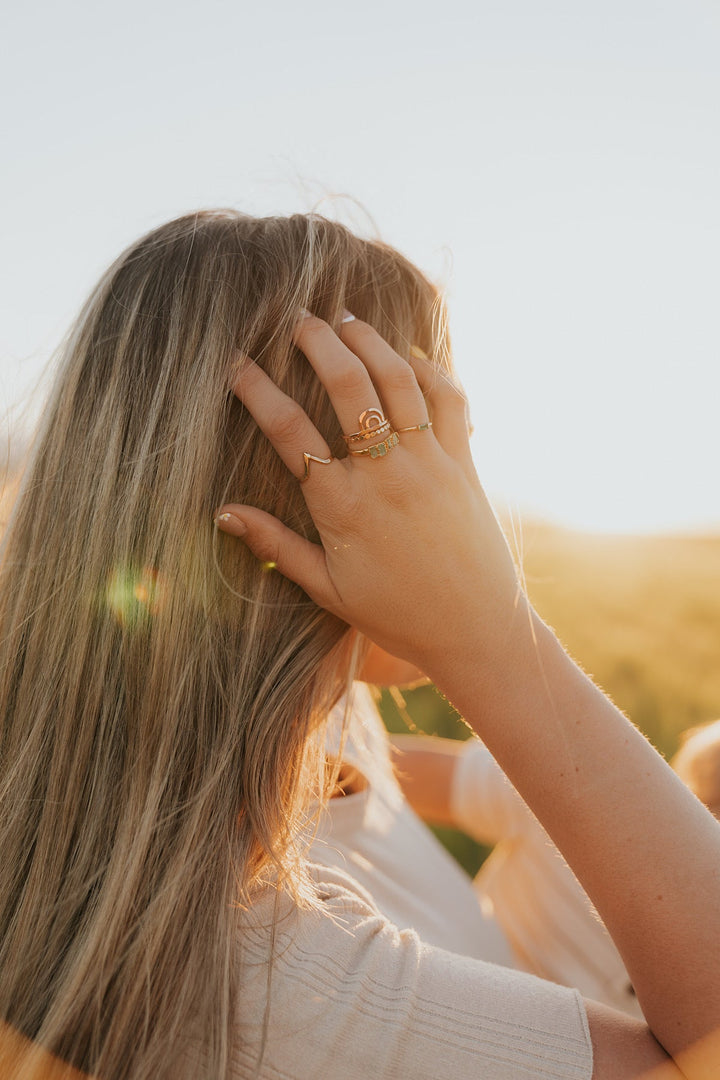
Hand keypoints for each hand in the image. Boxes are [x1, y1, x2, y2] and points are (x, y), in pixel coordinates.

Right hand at [215, 314, 520, 675]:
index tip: (236, 364)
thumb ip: (276, 546)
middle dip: (317, 342)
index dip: (257, 391)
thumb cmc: (397, 616)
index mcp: (342, 507)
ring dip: (370, 341)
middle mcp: (385, 475)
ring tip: (346, 320)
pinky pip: (450, 401)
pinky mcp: (464, 463)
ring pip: (398, 380)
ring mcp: (429, 463)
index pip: (289, 432)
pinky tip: (410, 357)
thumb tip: (223, 513)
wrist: (475, 631)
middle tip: (297, 319)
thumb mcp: (327, 589)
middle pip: (347, 385)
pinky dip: (431, 371)